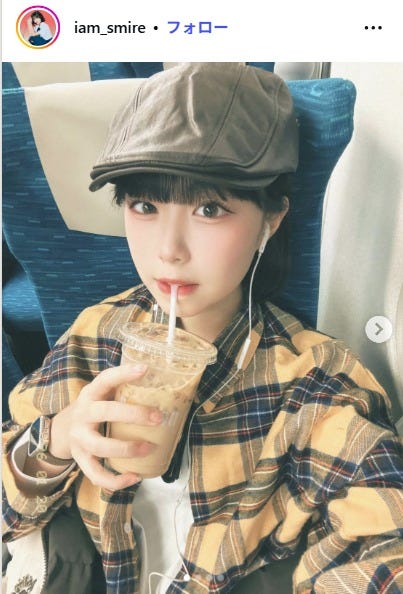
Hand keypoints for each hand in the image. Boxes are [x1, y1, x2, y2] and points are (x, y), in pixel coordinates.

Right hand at [50, 364, 161, 490]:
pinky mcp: (81, 460)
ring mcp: (79, 439)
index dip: (123, 374)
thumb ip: (123, 389)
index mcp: (90, 394)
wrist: (61, 430)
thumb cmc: (94, 409)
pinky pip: (96, 474)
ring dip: (127, 448)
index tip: (144, 369)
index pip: (105, 380)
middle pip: (105, 412)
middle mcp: (82, 414)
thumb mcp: (102, 394)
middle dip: (133, 415)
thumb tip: (162, 385)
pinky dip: (116, 480)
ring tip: (149, 448)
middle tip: (158, 417)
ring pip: (100, 446)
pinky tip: (135, 476)